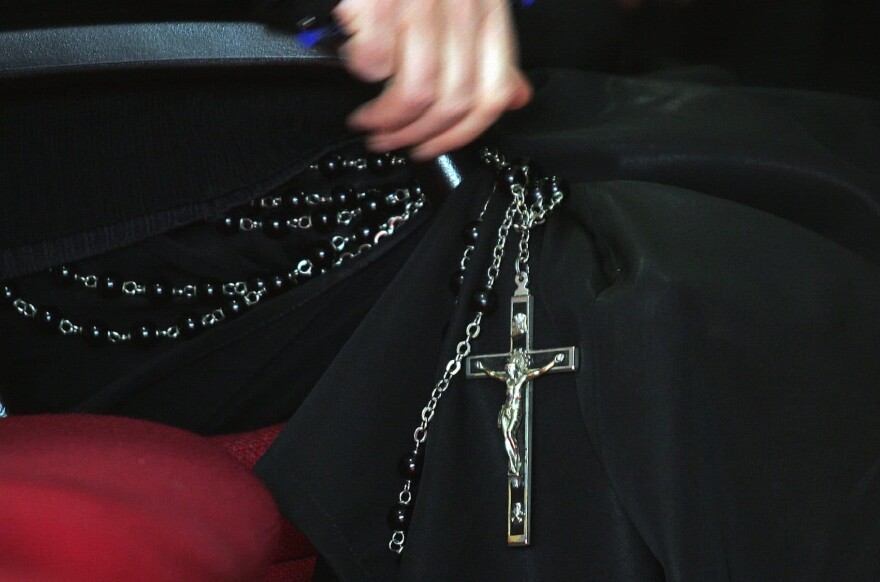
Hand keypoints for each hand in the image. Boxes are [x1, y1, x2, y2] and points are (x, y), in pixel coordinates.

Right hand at [334, 0, 532, 160]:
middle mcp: (464, 7)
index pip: (491, 96)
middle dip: (411, 136)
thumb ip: (494, 51)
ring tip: (367, 118)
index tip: (429, 147)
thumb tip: (515, 98)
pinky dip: (361, 71)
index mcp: (491, 12)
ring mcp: (424, 1)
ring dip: (384, 118)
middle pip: (451, 102)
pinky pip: (376, 59)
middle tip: (386, 138)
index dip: (460, 136)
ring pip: (416, 91)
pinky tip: (355, 64)